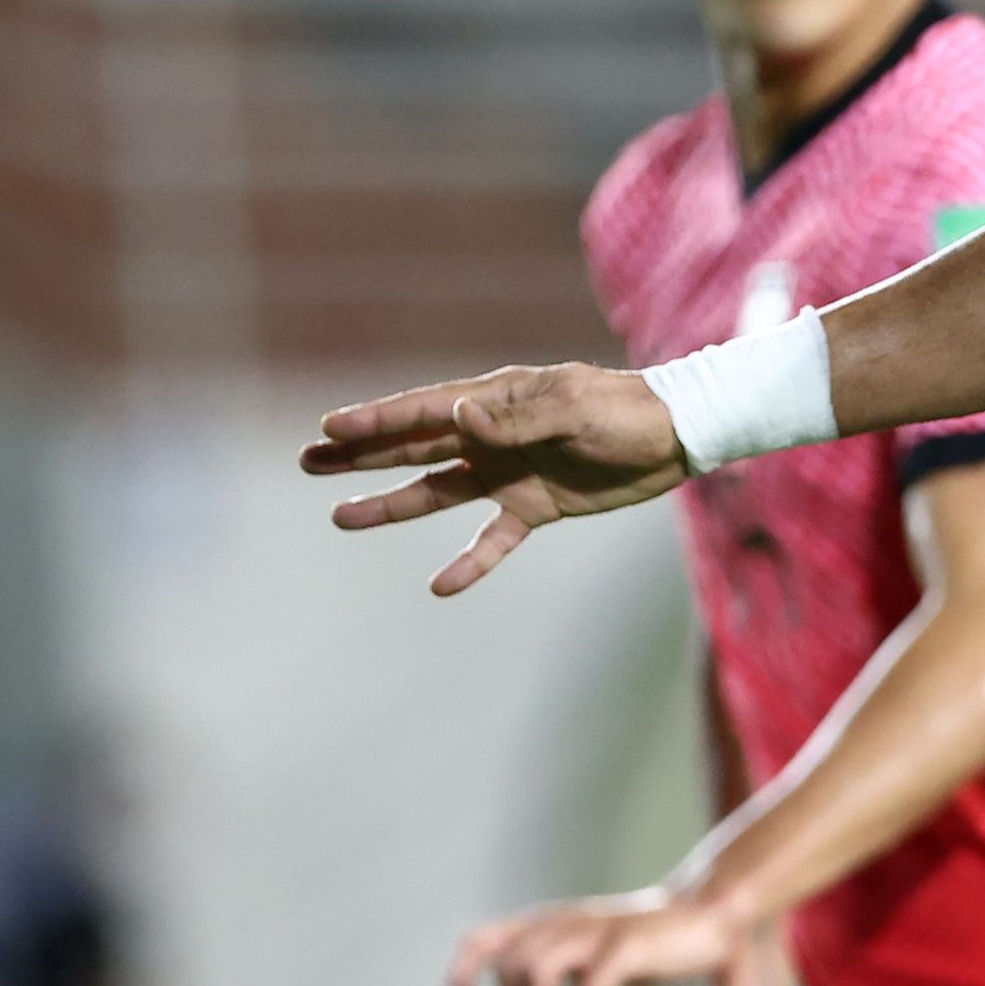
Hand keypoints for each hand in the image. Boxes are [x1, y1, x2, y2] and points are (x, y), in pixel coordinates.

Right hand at [302, 363, 687, 595]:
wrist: (678, 436)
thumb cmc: (627, 411)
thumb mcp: (574, 409)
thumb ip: (516, 419)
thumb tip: (458, 416)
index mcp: (497, 399)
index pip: (424, 410)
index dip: (376, 420)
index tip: (328, 429)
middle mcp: (493, 434)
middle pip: (414, 446)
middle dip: (361, 454)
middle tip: (307, 460)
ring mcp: (509, 471)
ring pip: (437, 490)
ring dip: (391, 503)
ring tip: (340, 516)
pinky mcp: (536, 507)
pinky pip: (493, 539)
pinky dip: (470, 562)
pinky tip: (439, 586)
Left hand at [447, 886, 750, 985]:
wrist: (707, 913)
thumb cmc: (643, 940)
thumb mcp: (585, 944)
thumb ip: (550, 955)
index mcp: (548, 923)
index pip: (480, 940)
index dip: (462, 976)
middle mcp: (565, 922)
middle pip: (508, 965)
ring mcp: (597, 932)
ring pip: (537, 967)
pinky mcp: (628, 946)